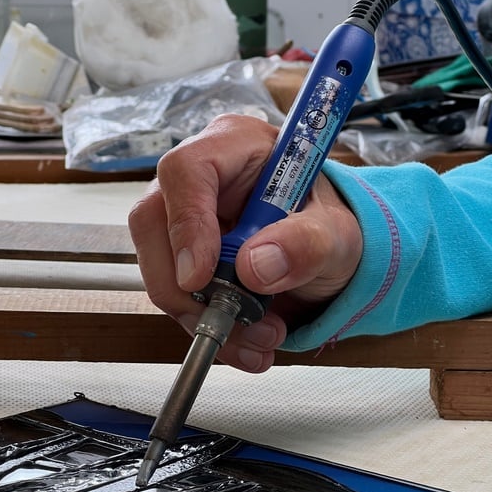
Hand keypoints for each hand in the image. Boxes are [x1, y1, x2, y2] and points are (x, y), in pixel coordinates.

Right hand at [128, 114, 362, 372]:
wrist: (327, 255)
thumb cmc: (328, 227)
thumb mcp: (337, 235)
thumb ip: (306, 244)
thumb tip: (254, 267)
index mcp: (236, 145)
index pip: (187, 171)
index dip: (186, 225)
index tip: (199, 278)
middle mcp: (199, 177)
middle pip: (154, 224)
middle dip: (188, 289)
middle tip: (231, 323)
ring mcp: (183, 217)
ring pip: (159, 268)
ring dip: (202, 317)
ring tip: (259, 342)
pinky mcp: (180, 256)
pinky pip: (175, 296)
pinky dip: (207, 329)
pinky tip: (247, 346)